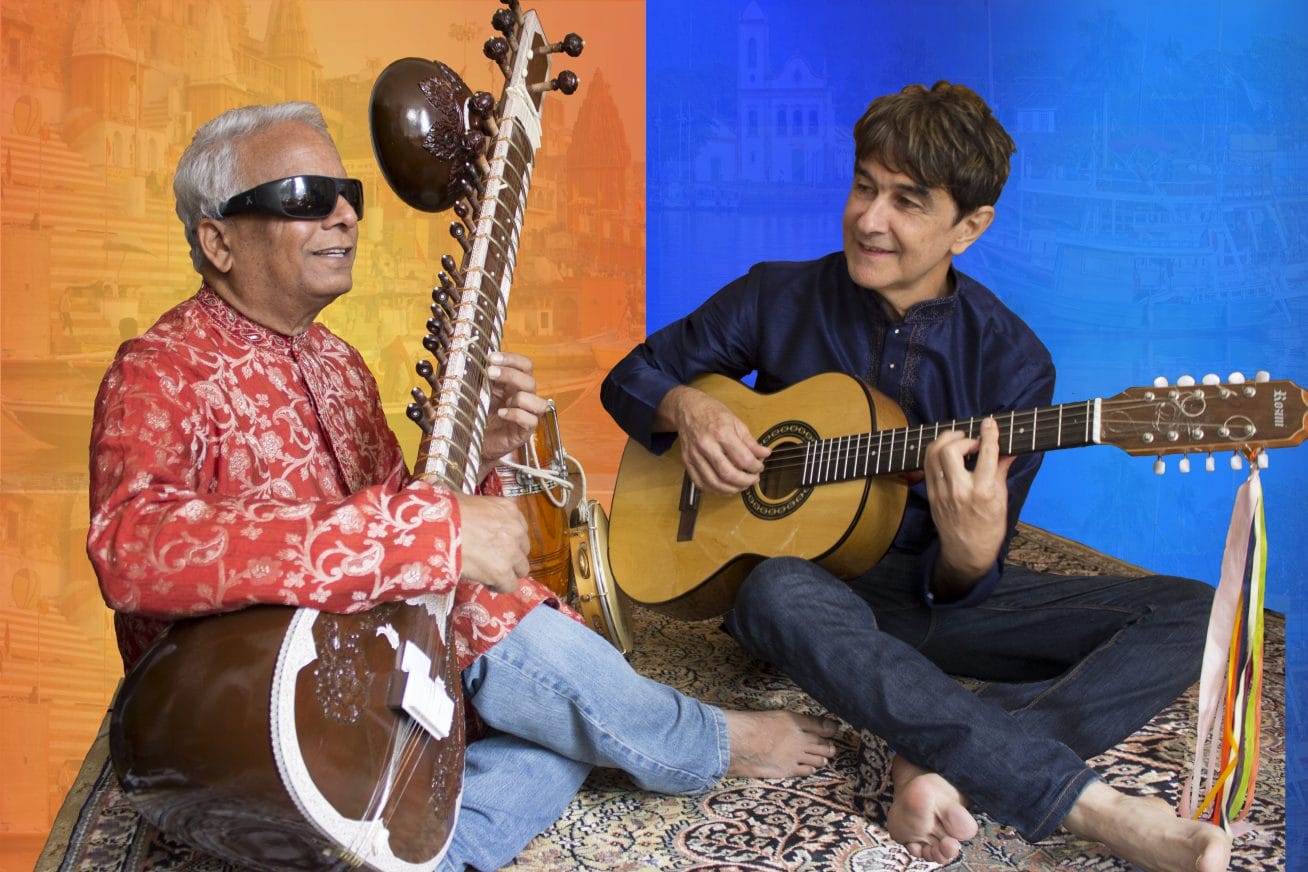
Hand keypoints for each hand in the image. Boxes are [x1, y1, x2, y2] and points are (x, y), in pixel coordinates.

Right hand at [454, 492, 527, 593]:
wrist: (438, 530)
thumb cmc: (447, 514)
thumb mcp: (471, 502)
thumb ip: (484, 513)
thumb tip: (477, 521)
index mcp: (509, 510)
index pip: (520, 529)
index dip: (508, 540)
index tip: (495, 545)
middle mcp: (516, 530)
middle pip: (523, 550)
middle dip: (510, 556)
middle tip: (492, 560)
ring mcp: (511, 551)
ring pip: (521, 569)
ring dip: (507, 572)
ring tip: (489, 574)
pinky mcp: (502, 571)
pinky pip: (509, 585)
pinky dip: (499, 587)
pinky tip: (485, 583)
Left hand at [480, 351, 548, 465]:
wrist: (472, 442)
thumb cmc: (477, 416)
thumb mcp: (478, 393)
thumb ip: (481, 379)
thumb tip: (474, 360)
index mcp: (514, 385)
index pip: (524, 366)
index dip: (512, 359)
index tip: (492, 357)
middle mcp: (523, 398)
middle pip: (530, 380)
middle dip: (510, 374)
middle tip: (490, 372)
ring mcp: (526, 415)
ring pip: (538, 402)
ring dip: (519, 398)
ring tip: (501, 402)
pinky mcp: (524, 431)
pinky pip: (531, 420)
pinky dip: (516, 415)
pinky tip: (501, 414)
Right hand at [658, 385, 769, 494]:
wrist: (688, 408)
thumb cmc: (712, 413)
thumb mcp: (735, 421)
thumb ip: (750, 441)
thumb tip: (765, 453)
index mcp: (721, 433)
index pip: (743, 458)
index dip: (755, 467)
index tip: (759, 467)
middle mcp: (706, 445)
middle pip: (728, 474)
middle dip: (745, 481)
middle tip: (753, 480)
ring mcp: (694, 455)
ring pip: (714, 482)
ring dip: (731, 489)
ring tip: (741, 486)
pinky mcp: (687, 461)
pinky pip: (700, 483)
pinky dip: (714, 490)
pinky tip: (724, 488)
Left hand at [923, 417, 1014, 595]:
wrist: (967, 553)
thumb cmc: (989, 529)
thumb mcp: (1002, 499)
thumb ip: (1001, 470)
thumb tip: (1009, 449)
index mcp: (983, 492)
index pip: (986, 454)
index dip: (989, 434)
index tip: (990, 423)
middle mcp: (959, 490)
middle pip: (951, 451)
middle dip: (962, 439)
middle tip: (972, 441)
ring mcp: (941, 493)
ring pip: (933, 455)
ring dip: (945, 441)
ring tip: (958, 441)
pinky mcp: (931, 495)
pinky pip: (928, 465)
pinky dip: (936, 453)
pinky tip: (947, 453)